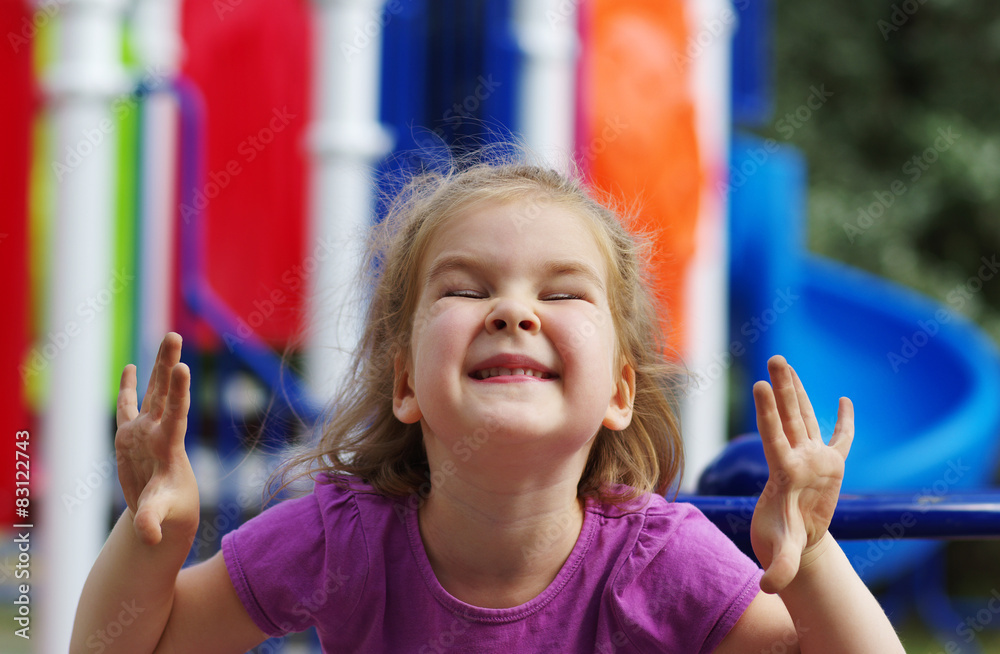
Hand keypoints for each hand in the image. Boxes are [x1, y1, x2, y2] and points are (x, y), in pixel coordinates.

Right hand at [116, 332, 198, 545]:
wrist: (165, 511)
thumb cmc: (167, 511)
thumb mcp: (159, 515)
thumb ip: (152, 521)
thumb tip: (149, 538)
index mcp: (169, 445)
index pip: (175, 413)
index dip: (178, 391)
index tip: (183, 367)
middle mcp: (159, 430)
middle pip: (165, 392)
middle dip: (168, 364)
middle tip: (175, 335)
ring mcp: (145, 429)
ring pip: (152, 391)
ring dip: (159, 364)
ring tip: (172, 336)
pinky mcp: (130, 435)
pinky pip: (128, 405)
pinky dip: (129, 386)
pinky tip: (130, 366)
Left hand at [749, 355, 852, 593]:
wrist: (796, 546)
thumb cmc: (783, 545)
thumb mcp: (781, 555)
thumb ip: (778, 567)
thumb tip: (768, 587)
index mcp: (785, 473)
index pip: (773, 437)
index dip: (768, 413)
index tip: (760, 385)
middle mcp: (798, 459)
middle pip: (789, 417)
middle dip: (783, 388)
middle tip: (773, 357)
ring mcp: (814, 460)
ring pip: (805, 417)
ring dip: (797, 390)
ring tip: (783, 362)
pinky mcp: (832, 466)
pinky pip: (841, 438)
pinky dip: (844, 421)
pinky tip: (844, 400)